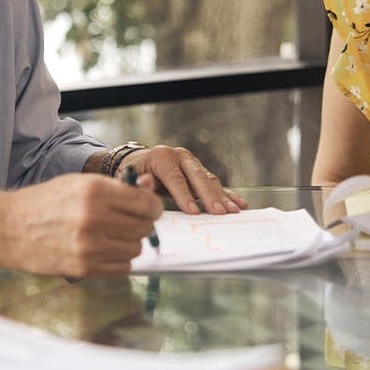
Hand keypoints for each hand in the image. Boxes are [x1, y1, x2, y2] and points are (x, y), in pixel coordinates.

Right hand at [7, 173, 161, 276]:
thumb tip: (149, 187)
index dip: (152, 206)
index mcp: (95, 191)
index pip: (146, 204)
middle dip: (142, 224)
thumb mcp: (80, 183)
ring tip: (112, 234)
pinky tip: (104, 249)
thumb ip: (117, 187)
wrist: (10, 228)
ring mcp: (89, 246)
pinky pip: (122, 267)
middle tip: (130, 220)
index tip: (149, 208)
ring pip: (135, 249)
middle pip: (144, 228)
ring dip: (130, 242)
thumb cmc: (46, 202)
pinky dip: (119, 260)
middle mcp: (94, 218)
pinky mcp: (84, 268)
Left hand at [125, 145, 247, 214]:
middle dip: (209, 196)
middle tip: (219, 212)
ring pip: (209, 180)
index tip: (192, 212)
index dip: (184, 195)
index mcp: (163, 157)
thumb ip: (139, 182)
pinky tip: (239, 203)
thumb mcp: (130, 176)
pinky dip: (228, 194)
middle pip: (198, 176)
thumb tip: (145, 183)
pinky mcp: (200, 171)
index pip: (175, 177)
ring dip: (222, 197)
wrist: (141, 162)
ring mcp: (192, 163)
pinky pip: (215, 183)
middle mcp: (181, 157)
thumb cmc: (134, 173)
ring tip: (232, 211)